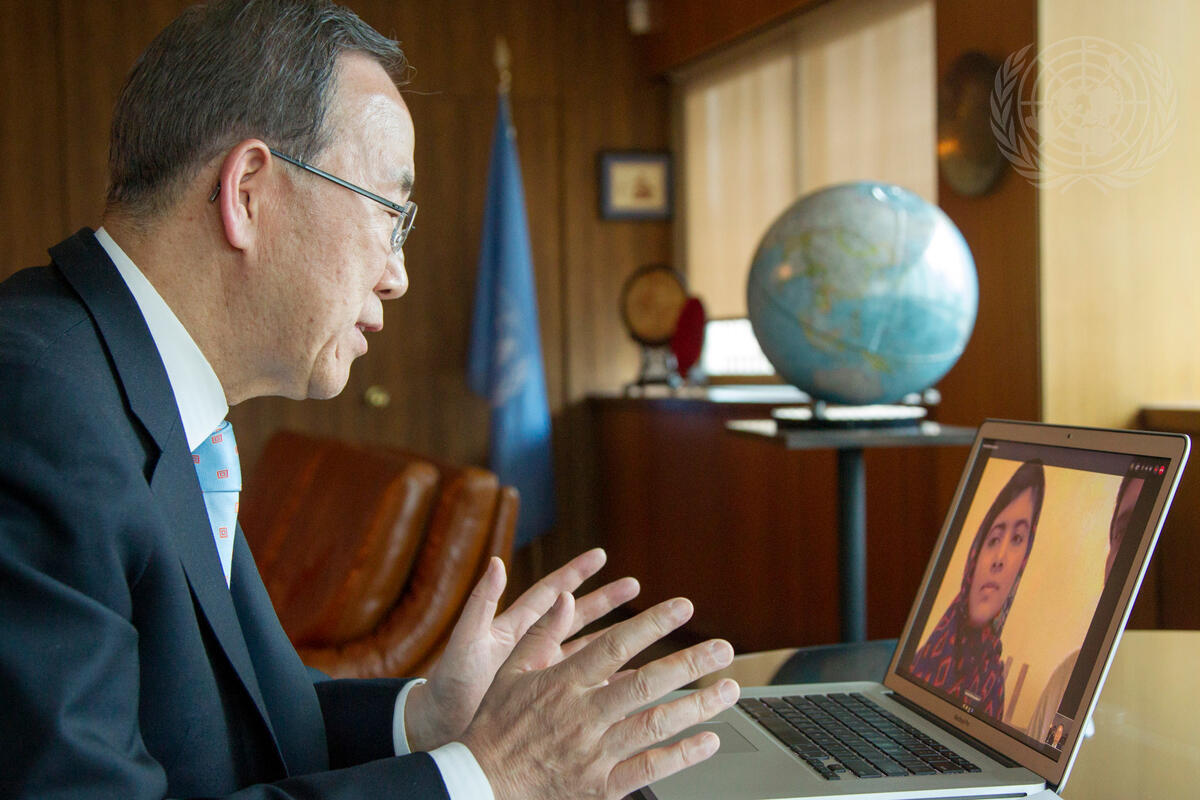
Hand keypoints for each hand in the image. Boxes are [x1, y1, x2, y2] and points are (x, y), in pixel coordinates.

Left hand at [405, 549, 639, 750]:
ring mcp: (542, 672)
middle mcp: (533, 646)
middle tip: (634, 585)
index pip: (552, 593)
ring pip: (587, 649)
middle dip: (605, 599)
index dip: (576, 573)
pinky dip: (607, 679)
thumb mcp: (466, 639)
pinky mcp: (546, 697)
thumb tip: (495, 562)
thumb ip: (481, 602)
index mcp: (515, 626)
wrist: (440, 726)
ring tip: (643, 627)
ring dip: (613, 637)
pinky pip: (584, 685)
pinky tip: (631, 678)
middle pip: (577, 616)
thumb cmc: (448, 681)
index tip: (601, 555)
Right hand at [461, 592, 739, 799]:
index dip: (653, 624)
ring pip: (655, 725)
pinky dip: (683, 755)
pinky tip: (709, 740)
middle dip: (689, 663)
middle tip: (723, 648)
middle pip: (646, 683)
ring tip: (729, 689)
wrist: (481, 786)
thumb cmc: (495, 727)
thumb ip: (542, 634)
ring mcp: (594, 753)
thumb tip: (566, 597)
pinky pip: (649, 769)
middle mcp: (583, 716)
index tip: (683, 607)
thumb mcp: (511, 673)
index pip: (617, 646)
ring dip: (697, 706)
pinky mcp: (601, 786)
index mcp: (562, 684)